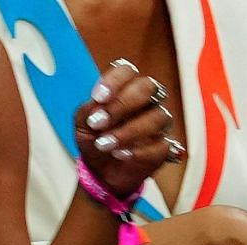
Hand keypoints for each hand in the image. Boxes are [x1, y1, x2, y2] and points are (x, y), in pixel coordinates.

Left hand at [73, 61, 178, 202]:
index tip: (98, 98)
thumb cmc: (95, 140)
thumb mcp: (81, 123)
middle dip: (122, 104)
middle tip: (100, 122)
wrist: (101, 171)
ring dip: (128, 131)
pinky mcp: (165, 146)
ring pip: (157, 116)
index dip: (114, 81)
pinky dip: (139, 150)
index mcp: (125, 89)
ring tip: (106, 144)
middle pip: (148, 88)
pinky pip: (161, 144)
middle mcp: (146, 102)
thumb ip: (88, 110)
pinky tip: (122, 154)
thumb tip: (99, 106)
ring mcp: (158, 124)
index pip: (127, 70)